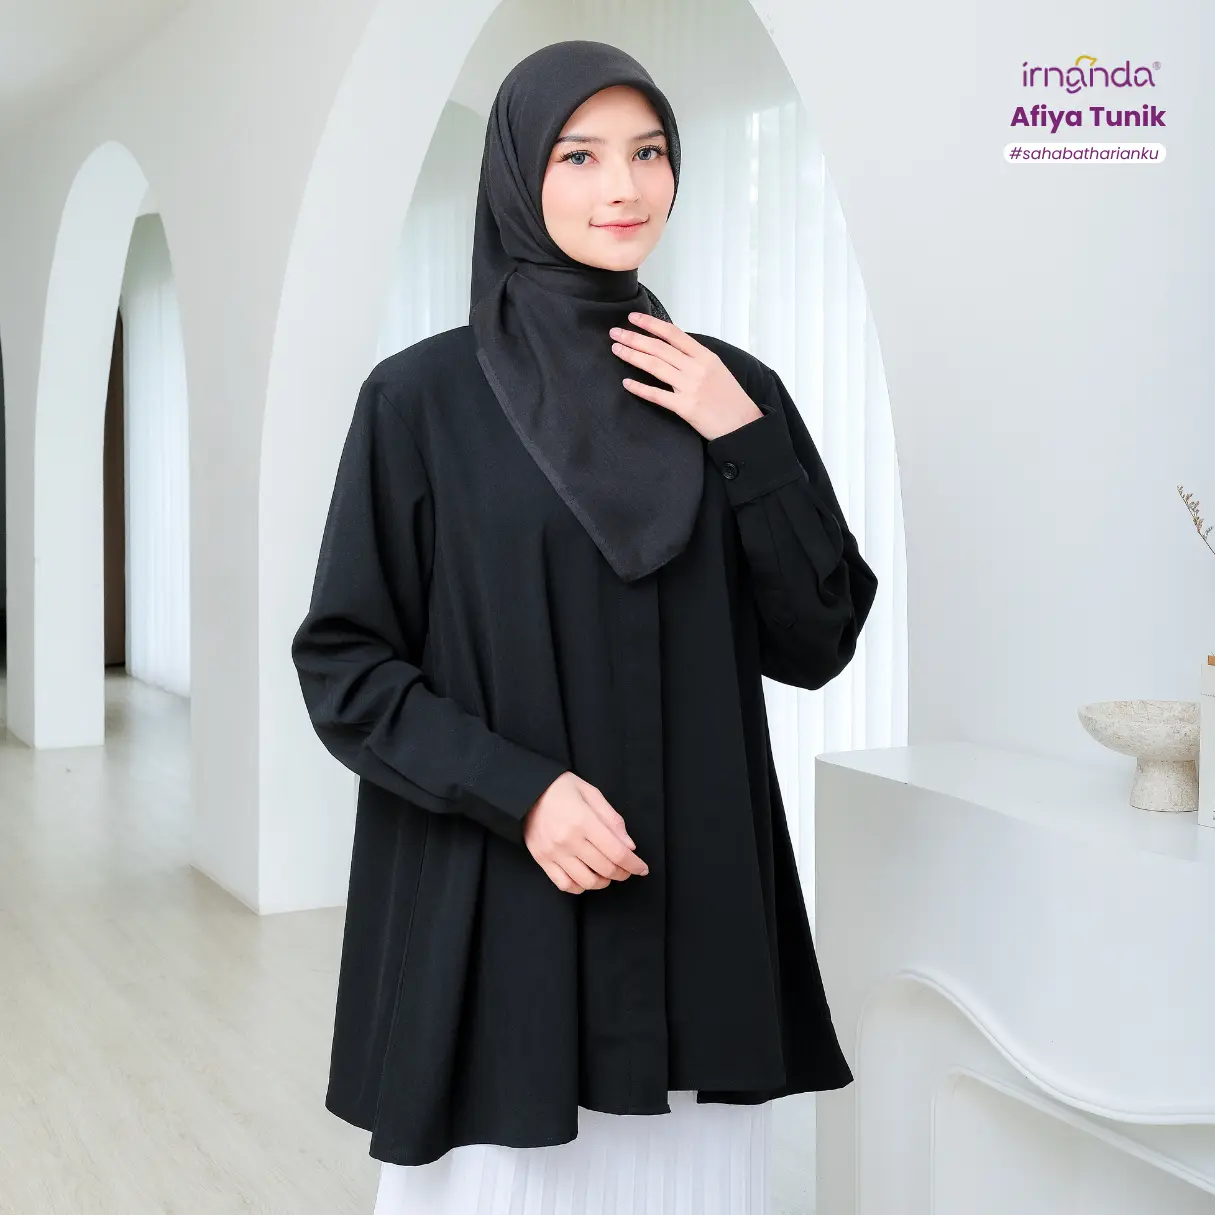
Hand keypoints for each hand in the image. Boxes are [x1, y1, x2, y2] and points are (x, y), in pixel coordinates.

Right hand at [523, 771, 649, 893]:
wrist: (525, 791)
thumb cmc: (561, 788)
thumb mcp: (591, 793)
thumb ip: (612, 819)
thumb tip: (629, 845)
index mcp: (584, 821)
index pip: (617, 852)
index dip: (634, 864)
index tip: (643, 868)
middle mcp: (569, 840)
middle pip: (605, 868)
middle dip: (623, 873)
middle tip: (628, 870)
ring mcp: (554, 853)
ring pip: (586, 881)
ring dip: (603, 882)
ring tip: (608, 875)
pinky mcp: (542, 860)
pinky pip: (564, 884)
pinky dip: (580, 887)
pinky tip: (587, 878)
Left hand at [609, 312, 763, 440]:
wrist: (743, 424)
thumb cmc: (730, 398)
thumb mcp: (716, 369)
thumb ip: (694, 358)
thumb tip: (670, 347)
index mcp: (705, 356)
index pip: (673, 334)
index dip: (651, 324)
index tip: (633, 318)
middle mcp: (697, 368)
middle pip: (659, 348)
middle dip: (634, 338)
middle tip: (615, 332)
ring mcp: (690, 387)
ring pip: (655, 366)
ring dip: (633, 356)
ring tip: (616, 349)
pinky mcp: (685, 407)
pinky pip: (658, 395)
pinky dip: (641, 388)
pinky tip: (626, 382)